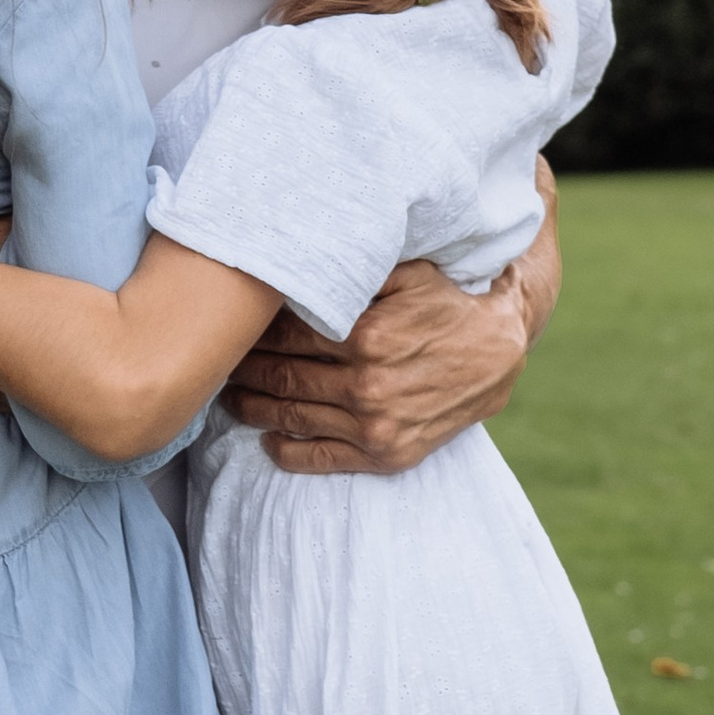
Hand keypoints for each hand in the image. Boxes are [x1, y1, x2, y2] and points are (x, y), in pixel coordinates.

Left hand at [221, 256, 531, 474]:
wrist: (497, 354)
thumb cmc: (444, 303)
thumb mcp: (406, 272)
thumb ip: (354, 268)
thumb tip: (295, 255)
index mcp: (367, 335)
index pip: (286, 333)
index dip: (252, 329)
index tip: (229, 324)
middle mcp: (367, 384)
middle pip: (282, 375)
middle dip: (244, 366)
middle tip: (216, 359)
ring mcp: (376, 425)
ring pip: (292, 417)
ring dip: (252, 407)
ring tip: (229, 396)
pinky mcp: (386, 455)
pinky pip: (321, 458)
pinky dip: (286, 452)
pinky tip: (266, 440)